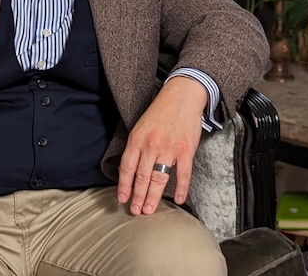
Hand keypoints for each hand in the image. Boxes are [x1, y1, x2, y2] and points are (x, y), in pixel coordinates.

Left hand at [117, 76, 206, 214]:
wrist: (182, 96)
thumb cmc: (160, 111)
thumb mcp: (140, 126)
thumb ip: (135, 147)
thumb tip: (128, 170)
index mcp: (137, 139)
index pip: (127, 168)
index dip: (124, 186)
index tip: (122, 199)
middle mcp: (151, 146)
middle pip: (142, 177)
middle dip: (137, 196)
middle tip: (135, 211)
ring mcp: (169, 149)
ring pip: (159, 179)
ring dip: (154, 196)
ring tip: (149, 209)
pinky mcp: (186, 150)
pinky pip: (183, 174)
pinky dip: (181, 189)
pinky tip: (179, 200)